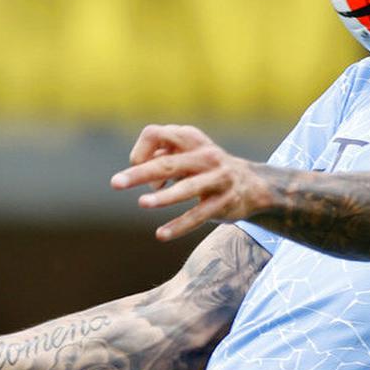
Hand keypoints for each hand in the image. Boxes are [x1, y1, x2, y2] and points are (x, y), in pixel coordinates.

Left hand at [111, 124, 272, 240]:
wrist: (254, 185)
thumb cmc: (208, 169)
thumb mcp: (188, 155)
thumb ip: (162, 158)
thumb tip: (139, 172)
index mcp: (191, 139)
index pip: (156, 134)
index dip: (141, 151)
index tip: (139, 168)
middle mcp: (205, 155)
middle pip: (168, 162)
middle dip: (140, 173)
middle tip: (116, 183)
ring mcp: (217, 178)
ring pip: (187, 188)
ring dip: (164, 196)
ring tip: (143, 203)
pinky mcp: (224, 202)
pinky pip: (199, 215)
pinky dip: (179, 225)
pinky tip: (161, 234)